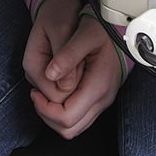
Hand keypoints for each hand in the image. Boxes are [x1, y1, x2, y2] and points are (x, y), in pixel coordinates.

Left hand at [25, 0, 121, 138]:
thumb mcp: (85, 33)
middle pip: (69, 128)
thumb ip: (68, 54)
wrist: (120, 26)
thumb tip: (50, 74)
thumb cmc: (103, 28)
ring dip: (54, 114)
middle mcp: (103, 99)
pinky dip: (63, 109)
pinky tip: (56, 90)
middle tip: (36, 93)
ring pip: (74, 127)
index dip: (45, 109)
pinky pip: (79, 117)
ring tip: (44, 92)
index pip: (67, 117)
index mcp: (98, 86)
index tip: (35, 91)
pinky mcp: (100, 98)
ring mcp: (103, 101)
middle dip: (47, 114)